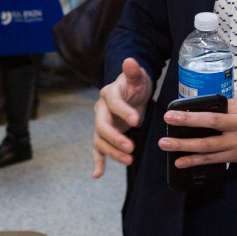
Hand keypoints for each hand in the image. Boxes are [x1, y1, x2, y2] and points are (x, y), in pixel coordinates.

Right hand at [92, 59, 152, 176]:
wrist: (130, 91)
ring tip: (129, 160)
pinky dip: (97, 161)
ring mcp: (101, 123)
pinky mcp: (104, 134)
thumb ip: (134, 71)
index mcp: (109, 93)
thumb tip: (130, 61)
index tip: (136, 121)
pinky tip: (98, 174)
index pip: (113, 103)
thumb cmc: (135, 84)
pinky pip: (98, 149)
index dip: (123, 112)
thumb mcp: (138, 76)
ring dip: (112, 152)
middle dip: (115, 138)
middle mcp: (101, 109)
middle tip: (130, 147)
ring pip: (100, 140)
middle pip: (102, 126)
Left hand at [158, 97, 236, 169]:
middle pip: (210, 122)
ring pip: (207, 145)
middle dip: (187, 121)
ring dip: (184, 145)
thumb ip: (227, 98)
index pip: (215, 105)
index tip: (177, 106)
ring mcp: (236, 143)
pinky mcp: (234, 157)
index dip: (196, 107)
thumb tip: (204, 92)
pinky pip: (211, 160)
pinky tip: (179, 162)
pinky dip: (194, 161)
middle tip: (167, 118)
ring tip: (165, 143)